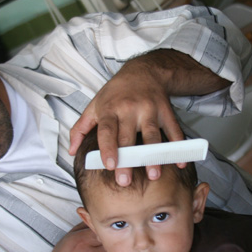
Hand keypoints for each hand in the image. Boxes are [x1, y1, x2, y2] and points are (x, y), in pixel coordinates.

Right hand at [35, 223, 112, 251]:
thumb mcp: (68, 237)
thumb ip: (84, 225)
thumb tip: (94, 214)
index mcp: (81, 242)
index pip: (101, 227)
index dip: (103, 226)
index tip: (103, 225)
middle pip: (110, 239)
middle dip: (108, 237)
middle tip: (105, 236)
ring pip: (113, 251)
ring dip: (110, 248)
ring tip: (100, 249)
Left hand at [68, 57, 184, 185]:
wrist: (143, 71)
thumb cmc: (116, 93)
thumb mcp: (94, 105)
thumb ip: (80, 128)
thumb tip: (72, 151)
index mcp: (110, 109)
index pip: (107, 130)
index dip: (108, 147)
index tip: (109, 165)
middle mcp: (130, 109)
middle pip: (128, 137)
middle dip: (127, 159)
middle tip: (125, 181)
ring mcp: (150, 109)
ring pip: (152, 135)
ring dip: (153, 156)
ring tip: (153, 175)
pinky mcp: (166, 111)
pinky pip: (173, 130)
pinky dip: (178, 147)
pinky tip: (179, 163)